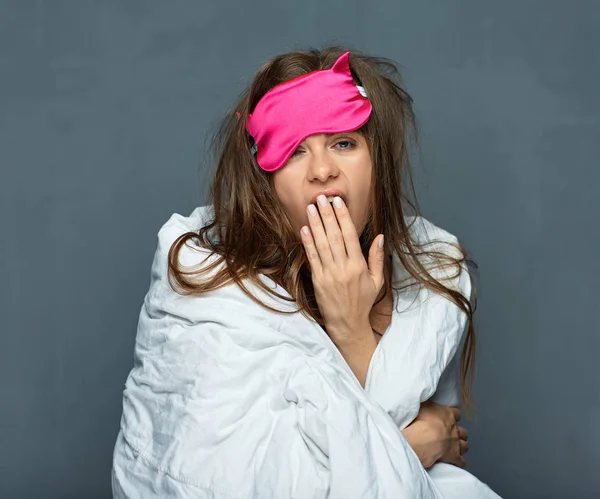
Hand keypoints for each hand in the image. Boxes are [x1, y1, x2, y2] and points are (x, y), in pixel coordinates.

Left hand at [300, 194, 384, 346]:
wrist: (347, 323)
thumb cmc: (362, 301)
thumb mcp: (376, 280)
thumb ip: (376, 257)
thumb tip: (380, 236)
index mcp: (358, 266)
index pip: (350, 236)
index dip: (343, 217)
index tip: (338, 203)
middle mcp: (343, 267)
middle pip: (334, 236)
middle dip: (327, 215)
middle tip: (321, 198)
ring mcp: (329, 273)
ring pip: (321, 244)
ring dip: (315, 224)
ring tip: (311, 208)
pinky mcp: (318, 280)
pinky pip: (312, 258)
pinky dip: (308, 242)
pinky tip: (304, 229)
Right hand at [401, 401, 468, 468]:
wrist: (423, 438)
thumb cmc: (420, 420)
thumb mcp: (421, 405)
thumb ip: (427, 404)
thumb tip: (426, 399)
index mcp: (448, 414)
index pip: (456, 413)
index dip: (453, 415)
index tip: (449, 416)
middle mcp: (454, 428)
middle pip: (463, 431)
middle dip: (459, 432)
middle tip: (452, 433)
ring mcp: (455, 443)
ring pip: (465, 445)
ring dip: (462, 446)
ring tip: (457, 447)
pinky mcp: (453, 456)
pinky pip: (461, 461)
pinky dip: (460, 461)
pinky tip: (458, 462)